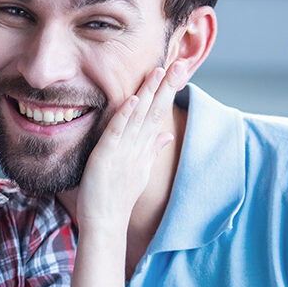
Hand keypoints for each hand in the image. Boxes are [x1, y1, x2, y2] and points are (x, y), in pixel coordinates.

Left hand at [74, 62, 184, 230]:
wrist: (106, 223)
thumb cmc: (117, 197)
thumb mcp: (138, 169)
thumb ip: (152, 149)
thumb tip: (167, 135)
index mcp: (144, 148)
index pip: (159, 113)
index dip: (169, 91)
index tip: (179, 70)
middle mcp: (138, 147)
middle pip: (156, 111)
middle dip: (168, 86)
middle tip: (181, 63)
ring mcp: (124, 152)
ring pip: (139, 117)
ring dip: (149, 94)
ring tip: (159, 71)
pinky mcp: (106, 157)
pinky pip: (117, 133)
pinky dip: (125, 116)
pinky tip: (133, 100)